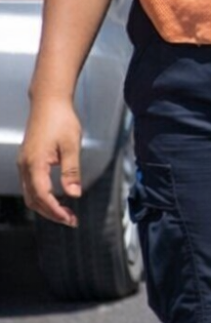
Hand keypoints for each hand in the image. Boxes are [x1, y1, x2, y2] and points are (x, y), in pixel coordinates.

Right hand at [18, 97, 83, 226]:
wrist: (49, 102)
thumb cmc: (61, 120)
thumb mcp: (71, 145)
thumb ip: (71, 171)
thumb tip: (74, 194)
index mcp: (34, 164)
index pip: (42, 196)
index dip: (55, 211)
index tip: (70, 219)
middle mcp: (25, 166)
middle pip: (33, 199)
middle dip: (51, 213)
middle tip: (71, 220)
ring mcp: (24, 163)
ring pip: (30, 194)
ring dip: (46, 206)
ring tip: (65, 213)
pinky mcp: (28, 160)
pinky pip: (31, 185)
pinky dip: (42, 196)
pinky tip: (56, 197)